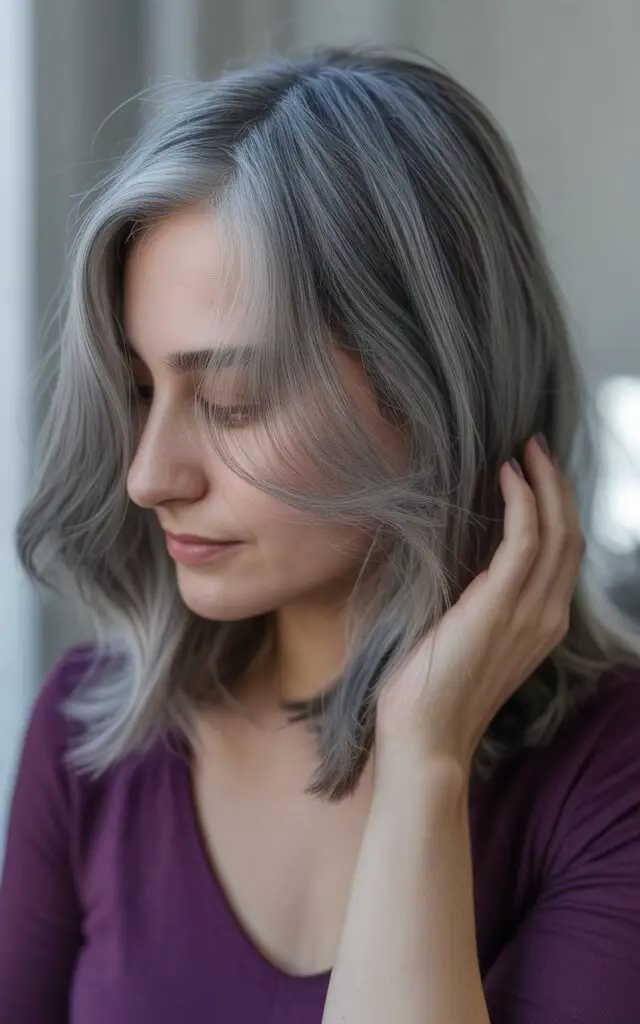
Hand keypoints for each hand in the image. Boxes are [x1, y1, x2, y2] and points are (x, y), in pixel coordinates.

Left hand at [375, 435, 585, 775]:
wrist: (424, 739)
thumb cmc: (430, 691)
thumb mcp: (465, 638)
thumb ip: (477, 602)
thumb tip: (460, 560)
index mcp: (542, 624)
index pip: (562, 553)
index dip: (555, 506)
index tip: (533, 470)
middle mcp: (547, 617)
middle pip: (570, 534)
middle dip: (557, 484)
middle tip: (534, 444)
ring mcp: (530, 613)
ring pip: (557, 531)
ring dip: (544, 482)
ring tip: (525, 448)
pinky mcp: (500, 606)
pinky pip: (524, 540)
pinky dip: (521, 501)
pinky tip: (505, 476)